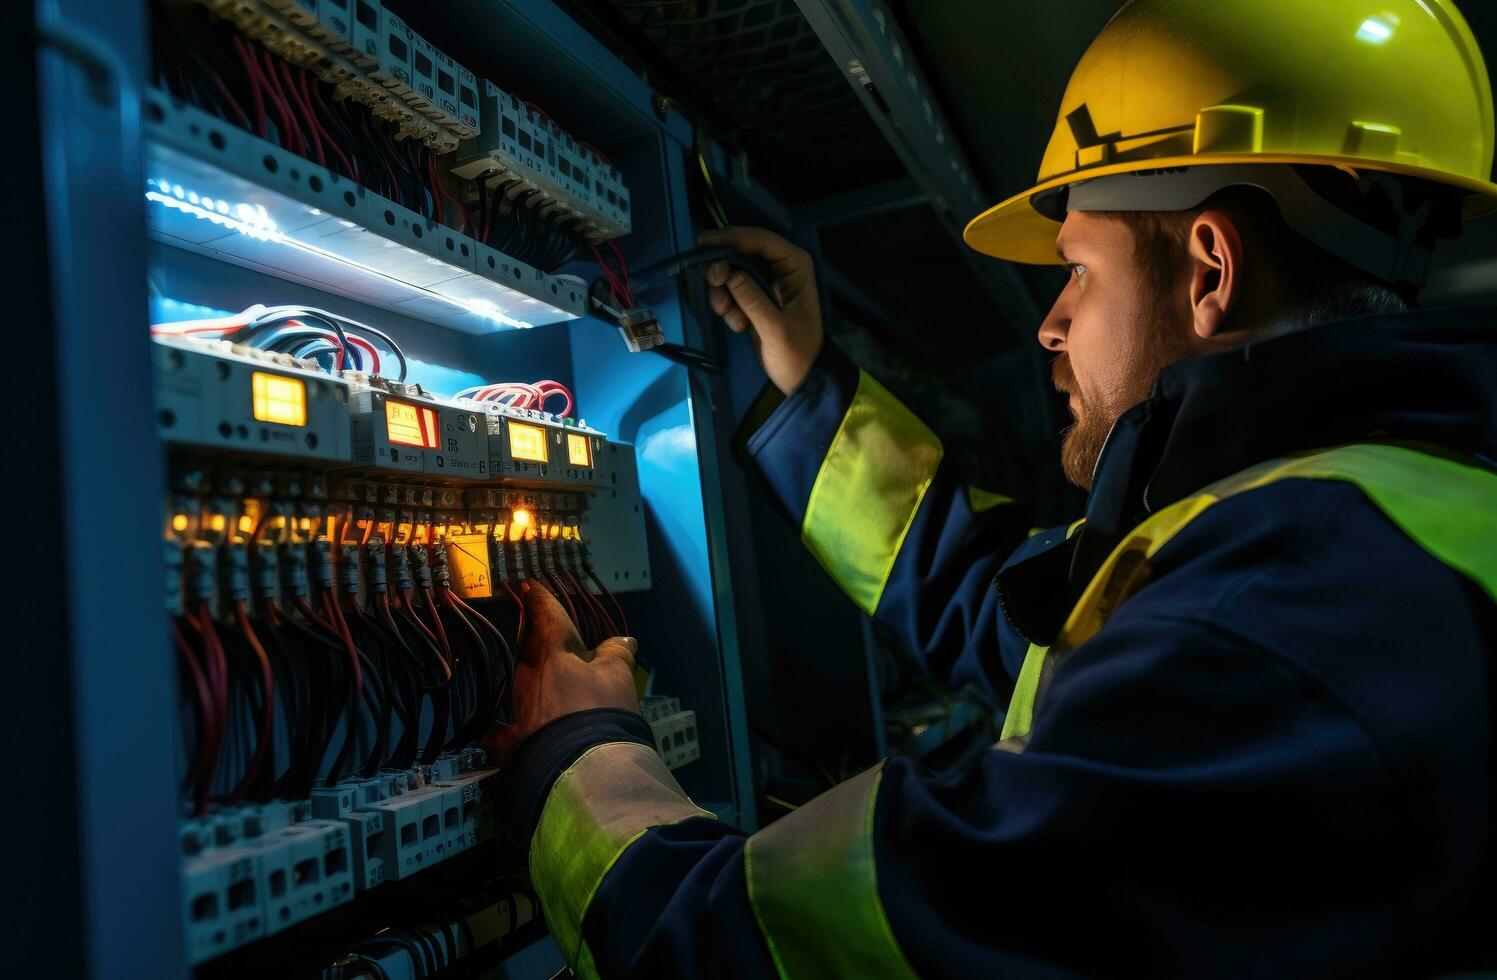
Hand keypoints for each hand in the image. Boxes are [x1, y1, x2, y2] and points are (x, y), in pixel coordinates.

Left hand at [483, 581, 639, 763]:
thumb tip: (622, 639)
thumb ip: (616, 654)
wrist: (583, 767)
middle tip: (536, 633)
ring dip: (523, 677)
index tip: (527, 585)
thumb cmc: (604, 714)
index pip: (548, 617)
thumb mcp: (620, 677)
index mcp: (557, 654)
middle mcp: (531, 676)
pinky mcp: (510, 743)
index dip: (540, 599)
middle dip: (533, 639)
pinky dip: (492, 727)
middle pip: (529, 649)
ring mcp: (517, 709)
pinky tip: (484, 728)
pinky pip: (495, 731)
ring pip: (515, 682)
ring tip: (528, 676)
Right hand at [698, 226, 823, 394]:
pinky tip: (740, 326)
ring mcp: (764, 281)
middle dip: (722, 268)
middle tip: (714, 283)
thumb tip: (729, 274)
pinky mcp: (752, 296)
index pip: (760, 239)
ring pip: (729, 270)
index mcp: (794, 264)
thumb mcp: (776, 329)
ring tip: (735, 320)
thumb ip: (753, 300)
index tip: (704, 244)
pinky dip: (728, 306)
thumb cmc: (797, 353)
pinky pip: (728, 290)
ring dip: (723, 293)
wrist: (800, 377)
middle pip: (740, 250)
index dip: (731, 237)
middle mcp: (779, 266)